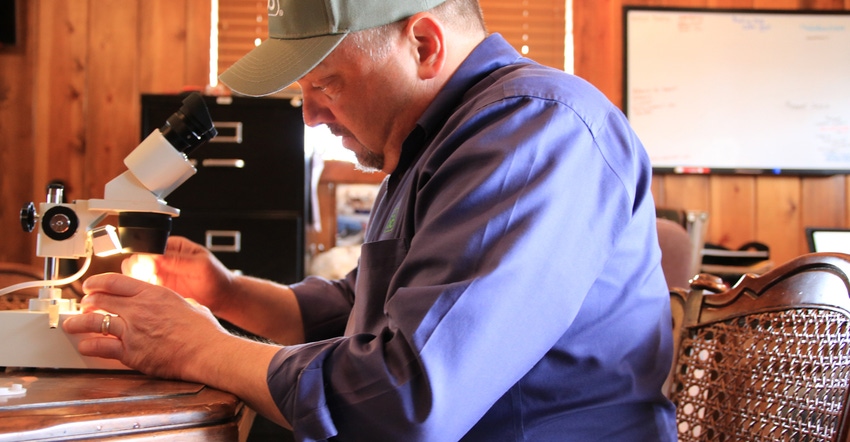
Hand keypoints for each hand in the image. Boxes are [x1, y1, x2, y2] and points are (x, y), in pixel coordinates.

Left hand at [62, 272, 229, 379]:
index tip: (91, 285)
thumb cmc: (203, 332)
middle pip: (101, 299)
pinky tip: (84, 345)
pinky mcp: (130, 352)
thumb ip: (178, 302)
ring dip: (79, 322)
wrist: (205, 351)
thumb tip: (179, 303)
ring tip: (72, 324)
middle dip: (88, 301)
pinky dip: (88, 345)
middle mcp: (139, 309)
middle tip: (84, 305)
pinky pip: (100, 346)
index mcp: (153, 293)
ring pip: (94, 321)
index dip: (97, 282)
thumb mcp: (191, 305)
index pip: (115, 281)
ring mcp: (132, 330)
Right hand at [122, 236, 233, 314]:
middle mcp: (163, 259)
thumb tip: (158, 256)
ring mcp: (160, 274)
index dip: (146, 256)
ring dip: (138, 280)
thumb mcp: (202, 265)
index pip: (150, 246)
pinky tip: (152, 294)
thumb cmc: (216, 276)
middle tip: (149, 276)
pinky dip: (142, 292)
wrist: (222, 295)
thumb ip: (180, 260)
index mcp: (173, 246)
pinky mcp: (159, 289)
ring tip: (152, 285)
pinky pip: (143, 289)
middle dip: (138, 268)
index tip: (151, 266)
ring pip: (136, 274)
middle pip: (138, 259)